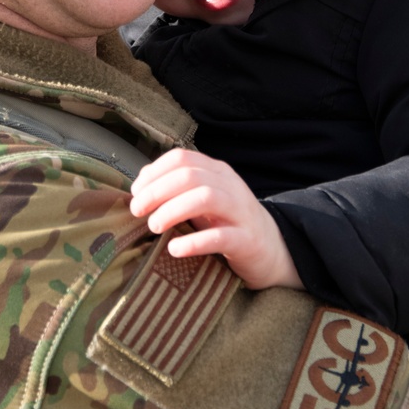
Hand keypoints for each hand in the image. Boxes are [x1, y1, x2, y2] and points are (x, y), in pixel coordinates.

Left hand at [129, 148, 303, 289]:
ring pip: (205, 197)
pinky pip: (219, 236)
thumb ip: (177, 188)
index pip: (182, 158)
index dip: (154, 172)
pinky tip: (174, 249)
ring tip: (154, 226)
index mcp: (217, 172)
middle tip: (137, 211)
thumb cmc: (229, 223)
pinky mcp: (246, 240)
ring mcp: (240, 212)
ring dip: (173, 210)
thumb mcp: (204, 200)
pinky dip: (193, 242)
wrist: (273, 249)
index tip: (136, 192)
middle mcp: (230, 186)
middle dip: (157, 191)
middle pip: (190, 175)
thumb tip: (142, 180)